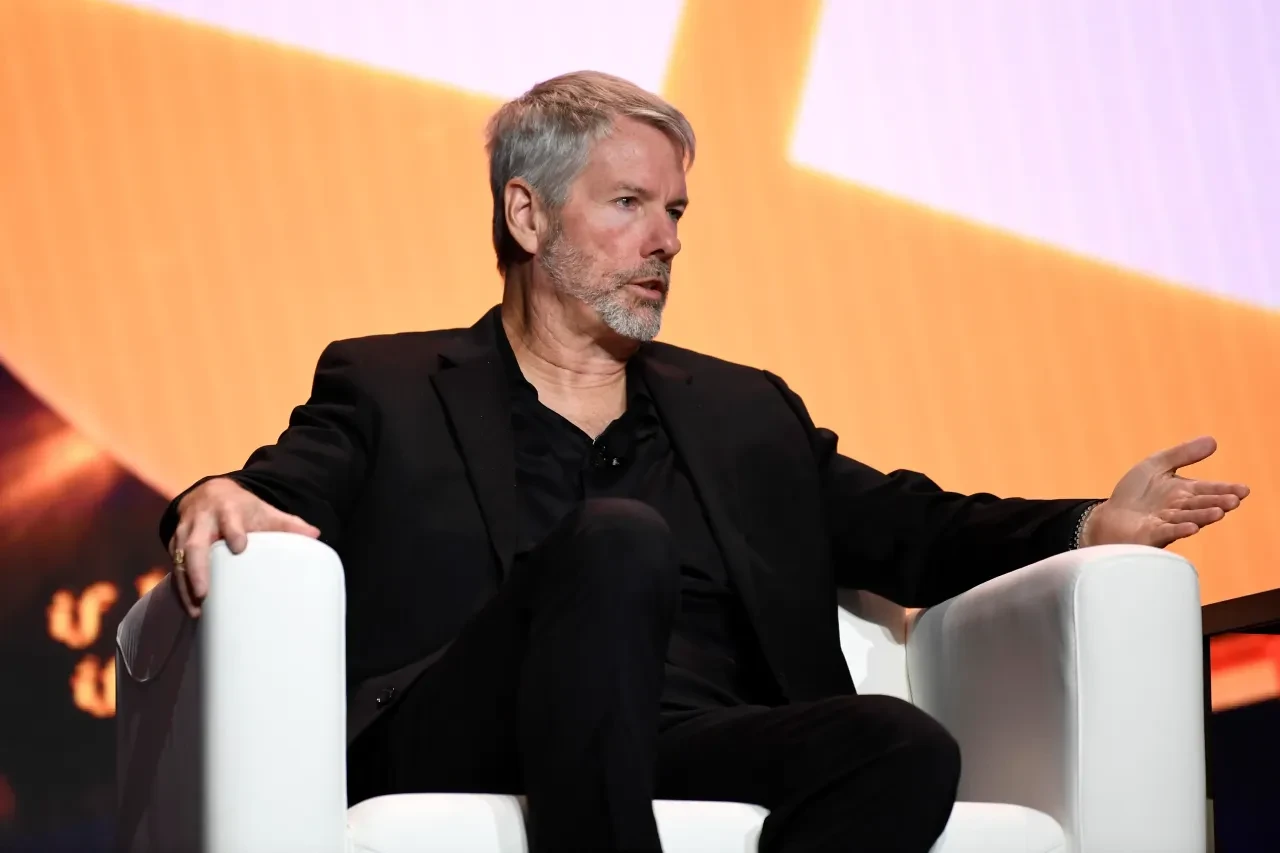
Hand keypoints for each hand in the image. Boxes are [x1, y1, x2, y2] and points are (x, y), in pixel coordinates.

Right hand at [168, 477, 319, 617]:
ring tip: (196, 610)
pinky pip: (173, 567)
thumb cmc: (242, 508)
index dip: (233, 530)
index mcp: (227, 510)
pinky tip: (188, 607)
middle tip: (204, 594)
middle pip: (195, 544)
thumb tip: (316, 535)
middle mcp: (202, 521)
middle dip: (198, 569)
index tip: (240, 546)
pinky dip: (179, 588)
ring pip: (179, 559)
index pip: (229, 519)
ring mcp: (185, 533)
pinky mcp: (174, 544)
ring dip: (185, 585)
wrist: (208, 494)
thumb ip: (287, 523)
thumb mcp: (264, 510)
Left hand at [1081, 436, 1248, 548]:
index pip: (1208, 490)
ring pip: (1187, 518)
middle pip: (1200, 505)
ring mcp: (1166, 523)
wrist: (1109, 517)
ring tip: (1219, 512)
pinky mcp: (1150, 535)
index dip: (1225, 490)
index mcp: (1183, 492)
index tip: (1243, 490)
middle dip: (1217, 503)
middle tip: (1234, 501)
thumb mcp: (1156, 465)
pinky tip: (1192, 528)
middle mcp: (1178, 509)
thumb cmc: (1134, 494)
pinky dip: (1179, 530)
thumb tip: (1213, 440)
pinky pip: (1166, 532)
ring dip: (1203, 516)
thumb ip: (1183, 454)